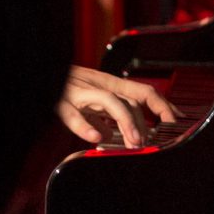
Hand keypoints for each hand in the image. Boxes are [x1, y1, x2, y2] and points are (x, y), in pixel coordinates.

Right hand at [59, 65, 177, 146]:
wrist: (37, 70)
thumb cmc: (62, 87)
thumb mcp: (89, 100)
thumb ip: (102, 115)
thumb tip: (111, 135)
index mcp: (107, 84)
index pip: (143, 91)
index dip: (163, 105)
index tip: (176, 122)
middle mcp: (97, 85)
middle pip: (130, 99)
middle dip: (144, 122)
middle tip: (149, 143)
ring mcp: (79, 93)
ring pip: (109, 101)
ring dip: (126, 123)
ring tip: (134, 143)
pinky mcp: (59, 102)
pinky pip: (72, 114)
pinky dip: (84, 126)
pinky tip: (96, 138)